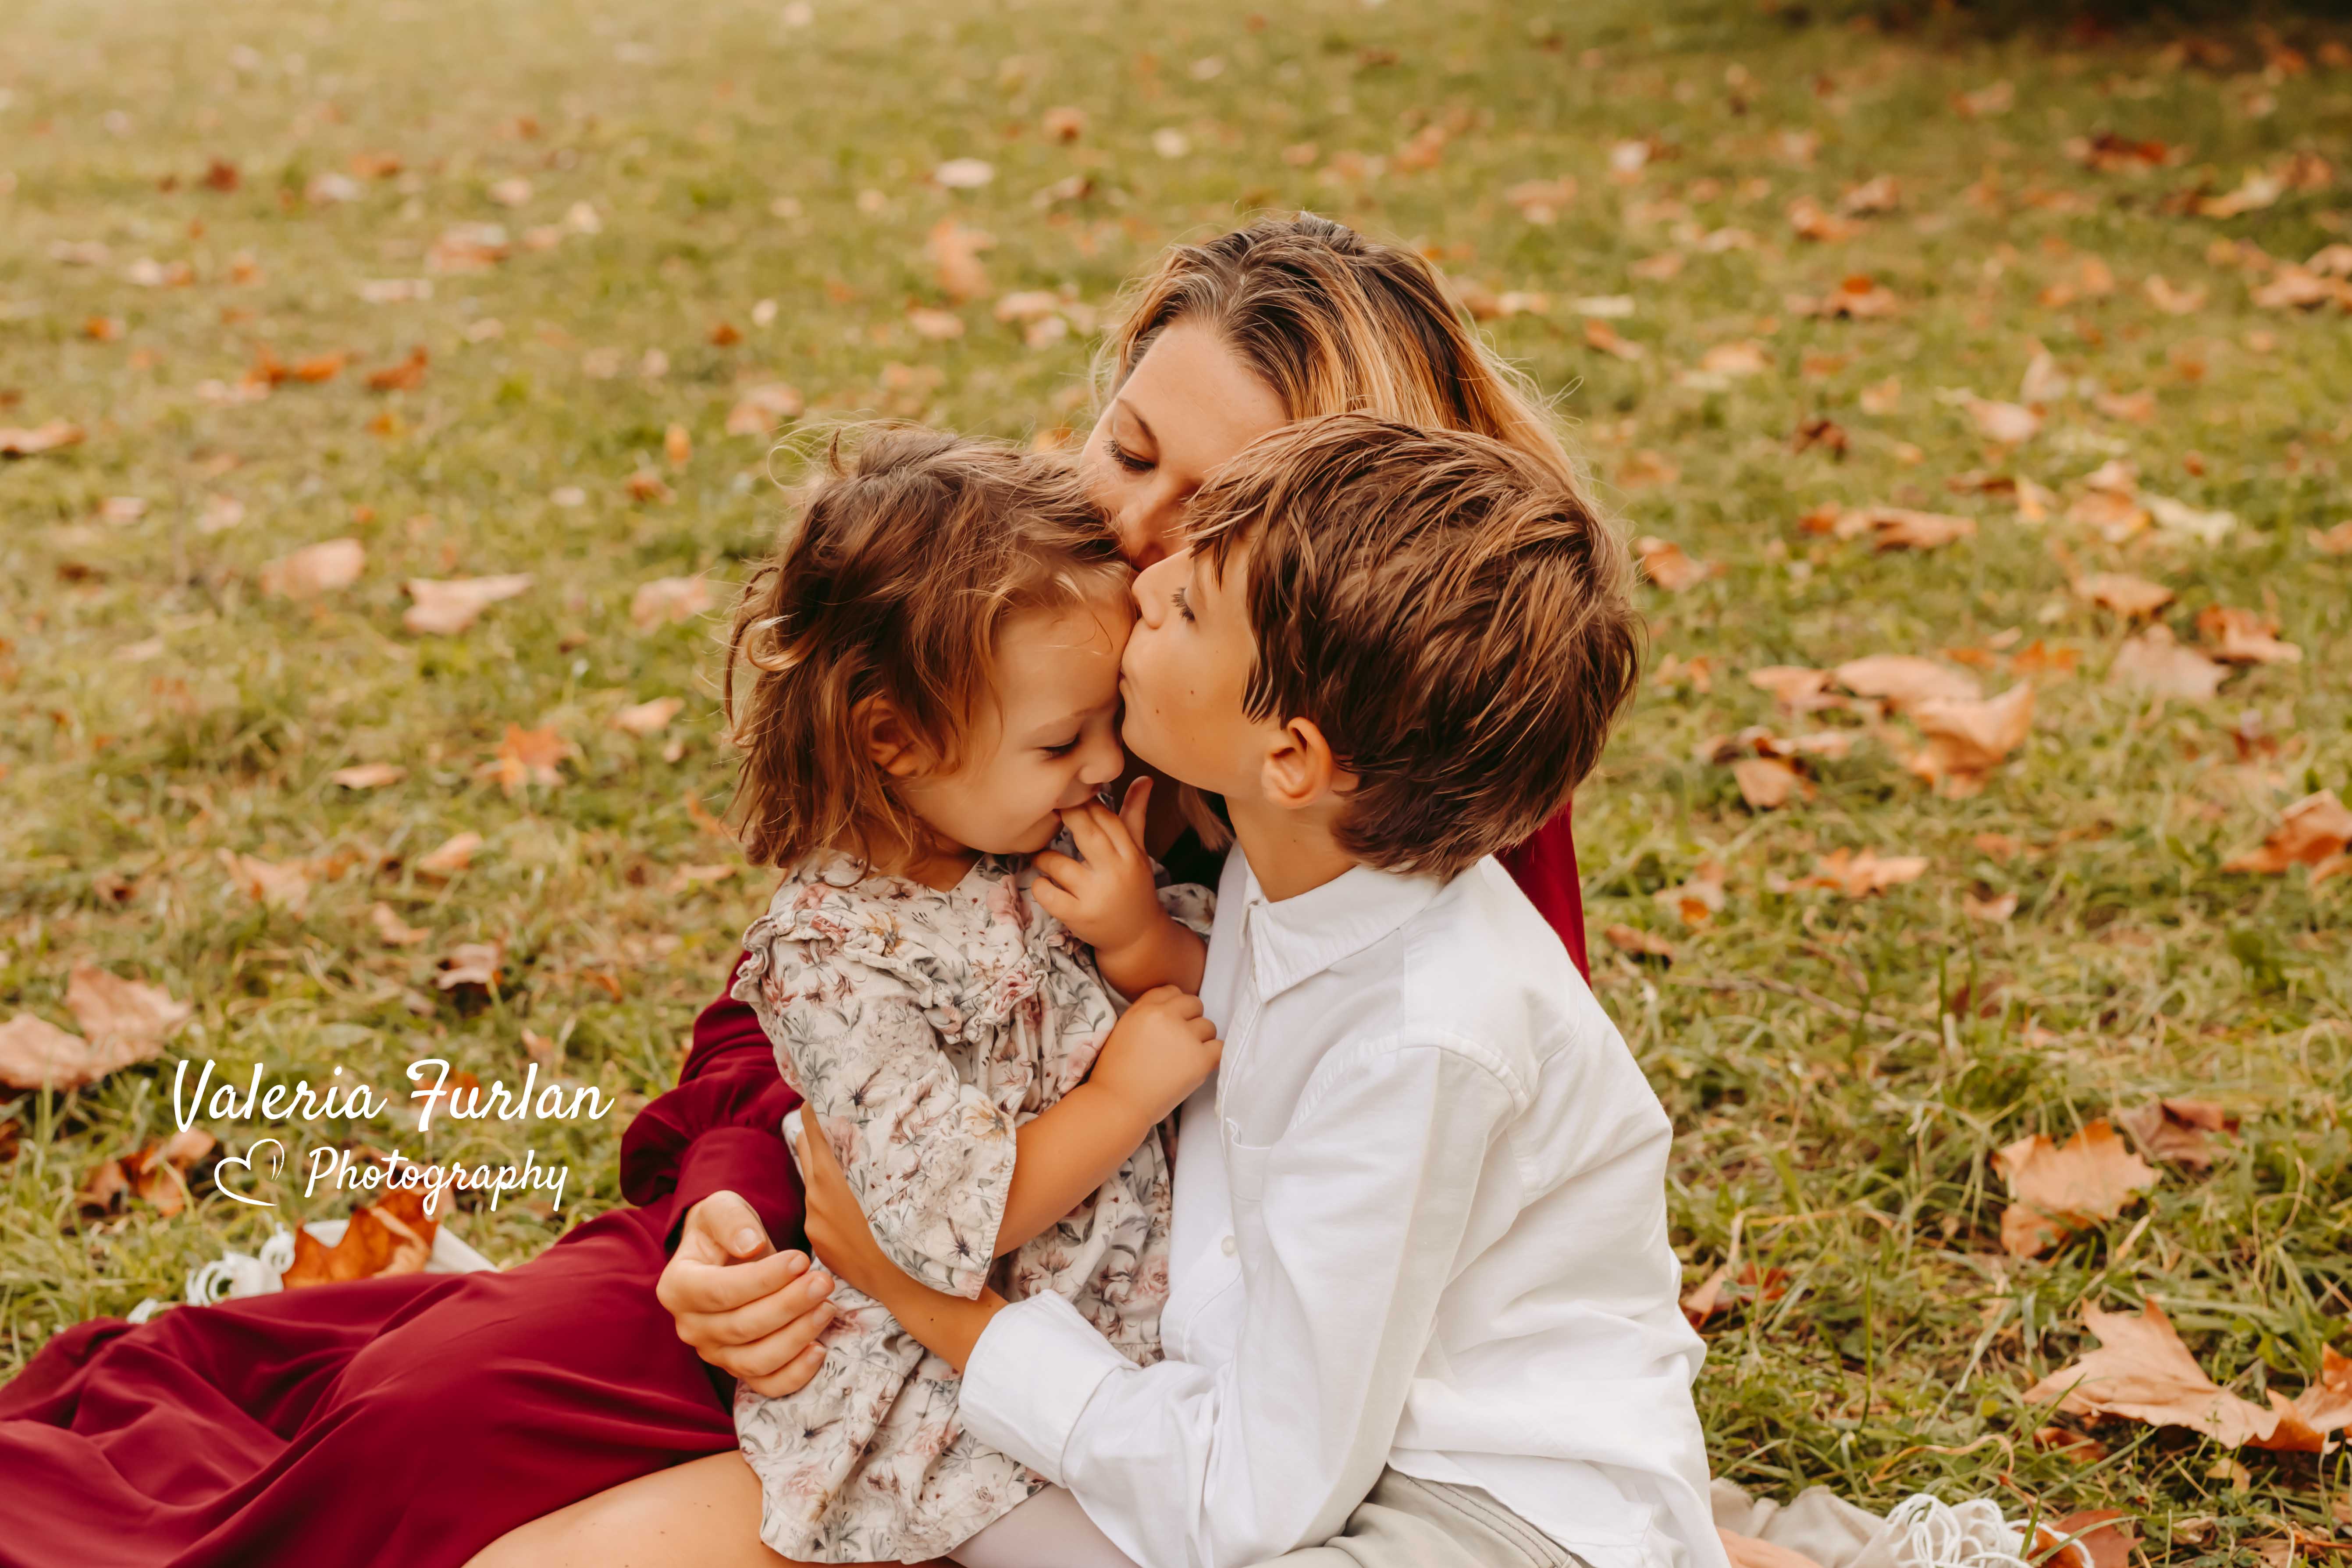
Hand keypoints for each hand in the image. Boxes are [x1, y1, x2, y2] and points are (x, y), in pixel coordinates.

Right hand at [655, 1190, 837, 1396]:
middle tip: (823, 1282)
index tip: (800, 1259)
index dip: (763, 1279)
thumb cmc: (724, 1230)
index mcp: (677, 1287)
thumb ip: (731, 1221)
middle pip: (741, 1327)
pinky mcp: (738, 1368)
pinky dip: (794, 1376)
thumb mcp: (721, 1209)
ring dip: (796, 1337)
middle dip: (788, 1305)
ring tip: (827, 1307)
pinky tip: (820, 1349)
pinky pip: (765, 1385)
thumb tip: (750, 1245)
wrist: (727, 1253)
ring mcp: (713, 1353)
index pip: (720, 1291)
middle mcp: (690, 1327)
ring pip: (755, 1361)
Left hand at [798, 1105, 1006, 1373]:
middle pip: (807, 1145)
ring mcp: (815, 1222)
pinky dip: (833, 1199)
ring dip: (830, 1168)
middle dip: (823, 1132)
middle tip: (844, 1119)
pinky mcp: (820, 1245)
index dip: (819, 1105)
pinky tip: (858, 1203)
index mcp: (833, 1172)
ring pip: (814, 1180)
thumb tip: (873, 1112)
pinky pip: (820, 1210)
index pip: (810, 1121)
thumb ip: (879, 1142)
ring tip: (856, 1162)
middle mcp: (817, 1194)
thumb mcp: (903, 1171)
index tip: (830, 1094)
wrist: (918, 1288)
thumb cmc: (923, 1222)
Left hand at [1033, 776, 1164, 958]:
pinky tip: (1044, 883)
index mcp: (1130, 855)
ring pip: (1058, 864)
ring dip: (1043, 857)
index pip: (1107, 818)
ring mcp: (1095, 896)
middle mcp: (1115, 873)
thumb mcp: (1137, 852)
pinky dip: (1039, 885)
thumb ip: (1135, 815)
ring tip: (1042, 857)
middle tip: (1047, 809)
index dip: (1085, 802)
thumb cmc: (1133, 887)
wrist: (1137, 938)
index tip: (1068, 793)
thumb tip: (1144, 778)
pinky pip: (1047, 893)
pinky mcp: (1078, 917)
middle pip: (1085, 833)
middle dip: (1064, 816)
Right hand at [1089, 985, 1221, 1123]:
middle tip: (1180, 1042)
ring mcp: (1185, 1037)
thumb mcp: (1123, 1031)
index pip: (1170, 991)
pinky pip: (1220, 1048)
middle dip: (1190, 1019)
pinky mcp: (1200, 1059)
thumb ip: (1145, 1015)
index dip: (1174, 1006)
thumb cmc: (1115, 1073)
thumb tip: (1169, 1012)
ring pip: (1209, 1026)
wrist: (1118, 1104)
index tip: (1172, 1022)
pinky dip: (1213, 1056)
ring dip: (1201, 1040)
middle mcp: (1166, 1017)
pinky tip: (1200, 1065)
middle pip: (1193, 1003)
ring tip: (1185, 1059)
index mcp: (1144, 1009)